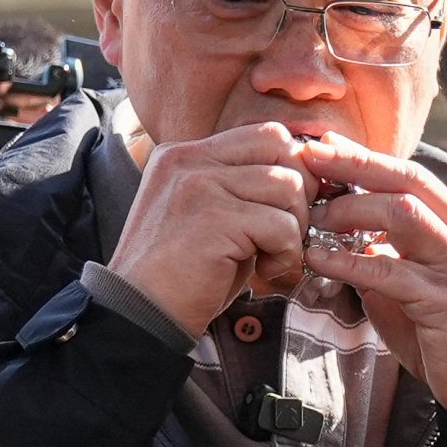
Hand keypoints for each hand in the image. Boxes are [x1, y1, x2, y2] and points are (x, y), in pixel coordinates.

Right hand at [107, 121, 316, 330]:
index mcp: (185, 154)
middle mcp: (189, 160)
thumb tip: (304, 177)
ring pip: (287, 185)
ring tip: (269, 254)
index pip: (265, 135)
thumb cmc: (183, 273)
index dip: (292, 169)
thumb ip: (243, 189)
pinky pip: (282, 226)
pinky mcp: (214, 218)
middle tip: (285, 231)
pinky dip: (286, 254)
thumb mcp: (209, 214)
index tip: (286, 209)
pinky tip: (264, 269)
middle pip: (280, 146)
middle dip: (299, 192)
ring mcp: (199, 185)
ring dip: (294, 227)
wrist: (142, 312)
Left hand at [286, 137, 446, 417]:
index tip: (323, 146)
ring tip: (312, 218)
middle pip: (408, 180)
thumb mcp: (412, 284)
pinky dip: (348, 262)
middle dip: (355, 164)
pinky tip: (318, 260)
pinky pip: (389, 272)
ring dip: (350, 210)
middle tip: (308, 158)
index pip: (410, 177)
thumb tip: (339, 238)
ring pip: (403, 214)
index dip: (365, 158)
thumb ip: (383, 257)